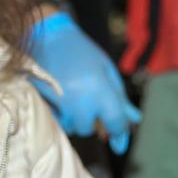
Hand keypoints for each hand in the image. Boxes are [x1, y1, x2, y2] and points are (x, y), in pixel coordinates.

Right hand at [25, 11, 141, 153]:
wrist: (44, 34)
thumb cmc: (79, 50)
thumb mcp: (106, 69)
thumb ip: (119, 96)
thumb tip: (135, 119)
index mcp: (100, 91)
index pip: (115, 124)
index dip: (119, 134)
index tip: (119, 142)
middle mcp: (81, 102)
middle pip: (88, 129)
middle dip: (90, 120)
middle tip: (86, 102)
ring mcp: (60, 104)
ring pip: (70, 127)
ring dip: (73, 118)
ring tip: (71, 96)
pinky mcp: (43, 103)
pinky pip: (55, 120)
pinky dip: (59, 114)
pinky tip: (59, 98)